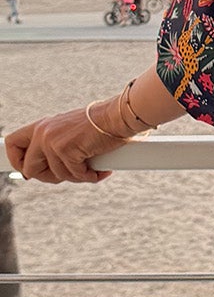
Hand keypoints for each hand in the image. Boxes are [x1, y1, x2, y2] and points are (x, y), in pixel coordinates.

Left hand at [3, 103, 130, 183]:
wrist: (116, 117)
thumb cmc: (99, 126)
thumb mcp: (69, 132)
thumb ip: (53, 146)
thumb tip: (43, 171)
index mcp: (41, 126)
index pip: (13, 144)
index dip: (17, 162)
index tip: (28, 172)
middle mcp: (42, 132)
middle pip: (29, 169)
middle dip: (49, 178)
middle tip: (68, 175)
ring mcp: (52, 141)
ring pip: (56, 175)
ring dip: (77, 177)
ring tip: (91, 169)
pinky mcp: (66, 150)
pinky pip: (74, 175)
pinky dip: (91, 176)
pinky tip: (100, 170)